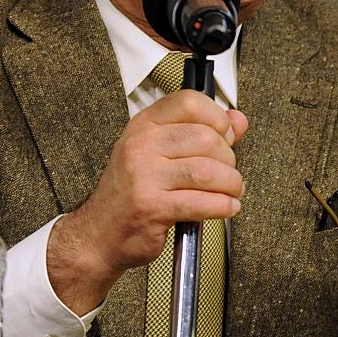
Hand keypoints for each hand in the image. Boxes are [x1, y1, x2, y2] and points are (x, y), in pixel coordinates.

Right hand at [47, 90, 247, 313]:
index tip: (226, 136)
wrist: (98, 234)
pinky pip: (203, 202)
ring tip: (231, 191)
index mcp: (143, 126)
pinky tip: (226, 207)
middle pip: (206, 138)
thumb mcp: (160, 153)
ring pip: (208, 171)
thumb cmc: (132, 192)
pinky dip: (224, 206)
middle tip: (227, 173)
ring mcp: (144, 176)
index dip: (218, 118)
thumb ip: (202, 132)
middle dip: (228, 159)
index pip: (189, 102)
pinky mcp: (152, 207)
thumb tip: (239, 120)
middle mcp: (141, 146)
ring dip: (231, 184)